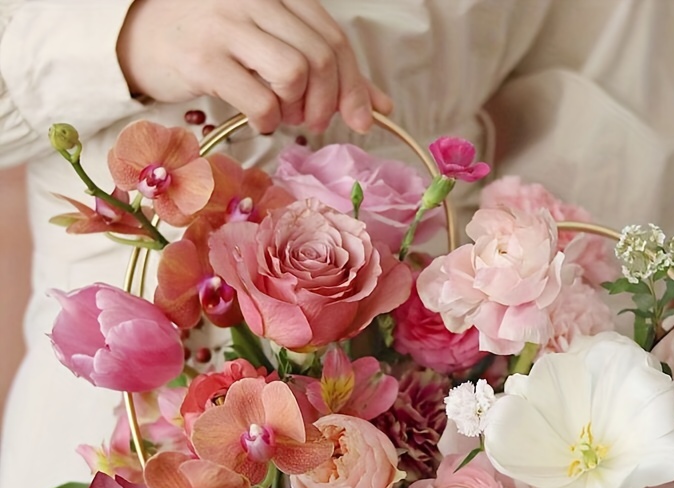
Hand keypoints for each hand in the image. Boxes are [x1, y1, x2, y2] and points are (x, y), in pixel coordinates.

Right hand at [116, 0, 392, 133]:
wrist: (140, 36)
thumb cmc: (214, 42)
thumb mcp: (272, 43)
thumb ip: (324, 68)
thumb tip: (379, 108)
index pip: (334, 38)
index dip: (356, 85)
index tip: (361, 119)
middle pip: (320, 58)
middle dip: (327, 102)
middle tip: (311, 120)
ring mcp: (227, 26)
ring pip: (295, 75)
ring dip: (296, 110)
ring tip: (280, 115)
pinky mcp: (203, 60)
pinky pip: (260, 100)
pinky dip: (268, 121)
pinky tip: (258, 119)